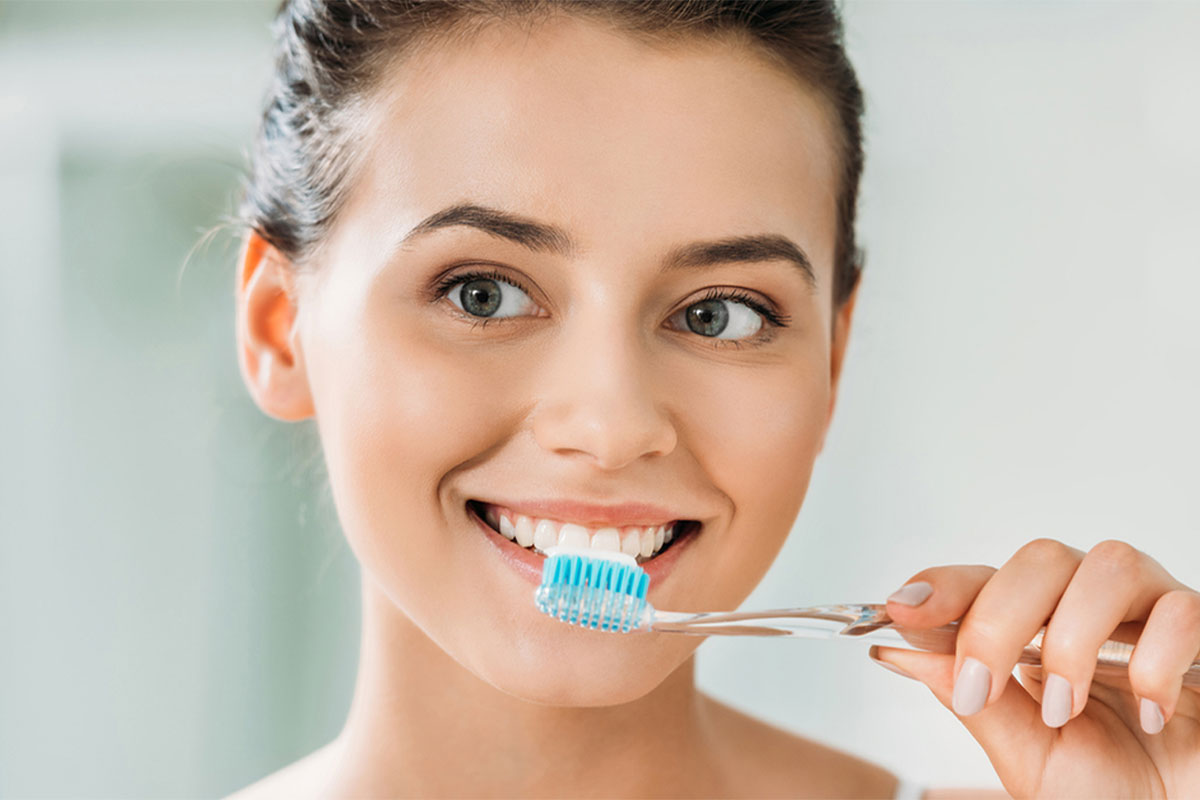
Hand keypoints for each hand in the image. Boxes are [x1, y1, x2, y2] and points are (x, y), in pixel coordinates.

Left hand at [871, 538, 1199, 797]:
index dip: (943, 586)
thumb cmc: (1110, 792)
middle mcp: (1093, 606)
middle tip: (983, 685)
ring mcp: (1151, 613)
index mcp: (1040, 628)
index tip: (900, 610)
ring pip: (1107, 566)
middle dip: (998, 619)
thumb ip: (968, 697)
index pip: (986, 580)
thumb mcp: (1025, 753)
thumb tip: (898, 650)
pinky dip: (1154, 662)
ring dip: (1072, 639)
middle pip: (1041, 560)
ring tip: (1064, 707)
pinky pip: (1181, 611)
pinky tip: (1148, 713)